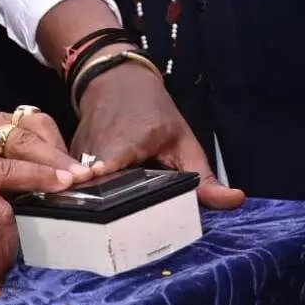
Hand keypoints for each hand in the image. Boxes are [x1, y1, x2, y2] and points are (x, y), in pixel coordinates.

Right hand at [70, 61, 243, 209]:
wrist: (114, 80)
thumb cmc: (152, 109)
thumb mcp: (184, 140)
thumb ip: (206, 178)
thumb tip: (235, 201)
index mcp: (128, 141)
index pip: (114, 174)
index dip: (117, 195)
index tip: (123, 210)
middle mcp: (97, 148)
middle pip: (103, 191)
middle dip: (118, 208)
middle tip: (134, 225)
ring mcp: (78, 153)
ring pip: (88, 189)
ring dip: (104, 200)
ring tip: (119, 210)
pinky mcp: (69, 158)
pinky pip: (80, 182)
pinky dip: (92, 189)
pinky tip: (103, 191)